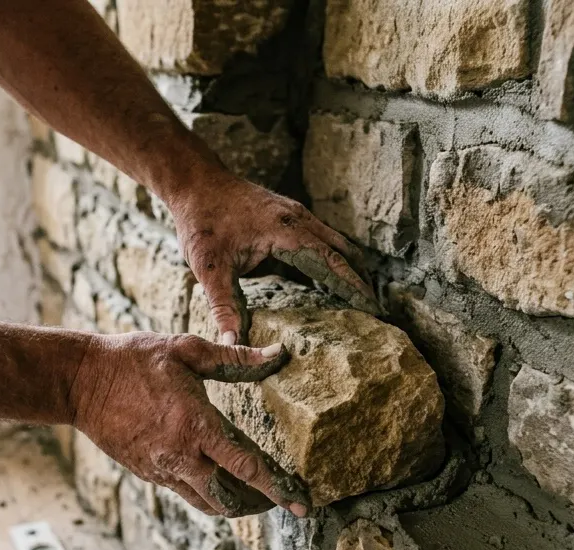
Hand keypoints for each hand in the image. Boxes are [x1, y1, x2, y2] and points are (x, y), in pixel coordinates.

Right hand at [70, 331, 310, 517]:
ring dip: (233, 504)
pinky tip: (216, 480)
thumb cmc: (134, 359)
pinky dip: (206, 493)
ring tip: (253, 496)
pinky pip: (185, 493)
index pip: (247, 467)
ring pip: (207, 503)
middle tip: (279, 499)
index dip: (278, 488)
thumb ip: (234, 358)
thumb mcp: (185, 349)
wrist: (81, 382)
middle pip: (230, 498)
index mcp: (196, 425)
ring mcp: (162, 469)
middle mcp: (181, 456)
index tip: (301, 504)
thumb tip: (276, 354)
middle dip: (258, 504)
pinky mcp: (148, 473)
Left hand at [170, 171, 380, 344]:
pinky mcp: (291, 216)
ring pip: (336, 242)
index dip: (353, 286)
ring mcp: (296, 215)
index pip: (331, 262)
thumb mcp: (209, 268)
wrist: (196, 182)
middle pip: (343, 251)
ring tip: (363, 298)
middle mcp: (298, 219)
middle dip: (360, 280)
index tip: (372, 308)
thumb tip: (232, 342)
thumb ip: (223, 306)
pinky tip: (334, 279)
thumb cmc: (201, 223)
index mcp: (285, 231)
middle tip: (376, 310)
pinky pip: (322, 238)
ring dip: (350, 268)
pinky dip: (335, 258)